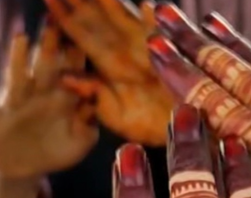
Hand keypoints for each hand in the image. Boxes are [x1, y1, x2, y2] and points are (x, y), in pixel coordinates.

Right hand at [0, 26, 97, 178]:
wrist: (20, 161)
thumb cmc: (55, 154)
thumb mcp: (78, 144)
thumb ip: (89, 127)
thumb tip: (95, 106)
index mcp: (78, 101)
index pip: (88, 78)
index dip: (95, 65)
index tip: (103, 46)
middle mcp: (59, 90)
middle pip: (67, 63)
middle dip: (72, 45)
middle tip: (78, 25)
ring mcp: (37, 89)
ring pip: (44, 63)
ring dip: (48, 44)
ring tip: (51, 24)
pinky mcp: (16, 92)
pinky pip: (18, 73)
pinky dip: (19, 56)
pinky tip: (22, 38)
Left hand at [46, 0, 172, 144]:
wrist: (186, 132)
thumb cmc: (149, 126)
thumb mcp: (115, 115)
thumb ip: (92, 95)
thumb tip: (65, 77)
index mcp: (109, 65)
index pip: (82, 35)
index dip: (64, 16)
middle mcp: (126, 49)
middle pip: (98, 16)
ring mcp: (148, 43)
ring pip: (121, 12)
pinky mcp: (172, 45)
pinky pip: (157, 25)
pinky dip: (151, 14)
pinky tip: (146, 5)